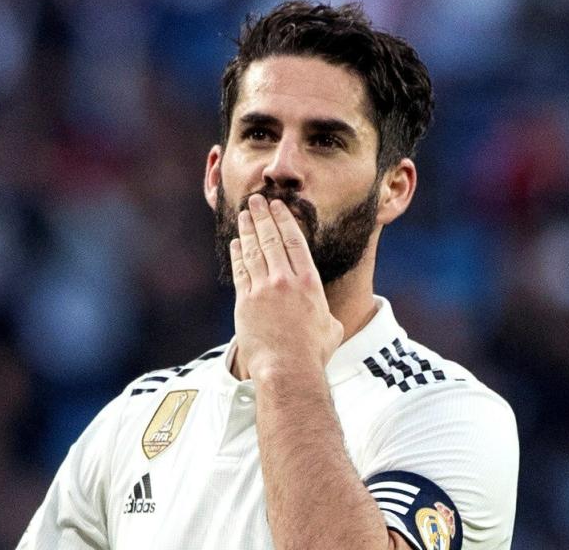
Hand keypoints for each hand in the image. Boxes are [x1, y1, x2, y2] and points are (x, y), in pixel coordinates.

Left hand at [230, 194, 343, 380]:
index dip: (285, 220)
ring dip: (248, 231)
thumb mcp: (332, 329)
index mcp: (309, 283)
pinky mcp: (245, 302)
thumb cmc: (313, 353)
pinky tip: (236, 244)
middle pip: (272, 240)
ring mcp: (263, 290)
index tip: (279, 206)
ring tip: (244, 215)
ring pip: (254, 252)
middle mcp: (285, 281)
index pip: (295, 242)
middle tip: (256, 200)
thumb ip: (328, 315)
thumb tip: (330, 317)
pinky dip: (238, 255)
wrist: (287, 368)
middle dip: (263, 217)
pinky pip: (240, 271)